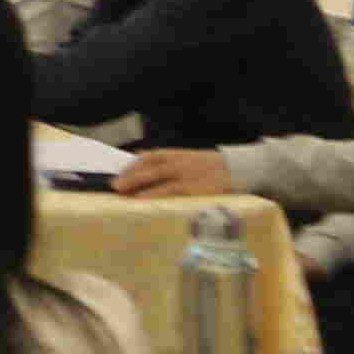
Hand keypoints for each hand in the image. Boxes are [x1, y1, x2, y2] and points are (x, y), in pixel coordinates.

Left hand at [114, 148, 234, 198]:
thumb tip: (147, 163)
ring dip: (136, 183)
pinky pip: (168, 190)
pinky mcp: (193, 186)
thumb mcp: (192, 160)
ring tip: (121, 192)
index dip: (133, 163)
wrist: (240, 170)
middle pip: (148, 165)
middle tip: (113, 184)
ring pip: (155, 176)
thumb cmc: (214, 168)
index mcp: (178, 154)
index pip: (150, 155)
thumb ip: (171, 163)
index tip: (120, 171)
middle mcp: (178, 161)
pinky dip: (152, 193)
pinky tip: (141, 199)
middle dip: (129, 174)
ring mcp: (185, 172)